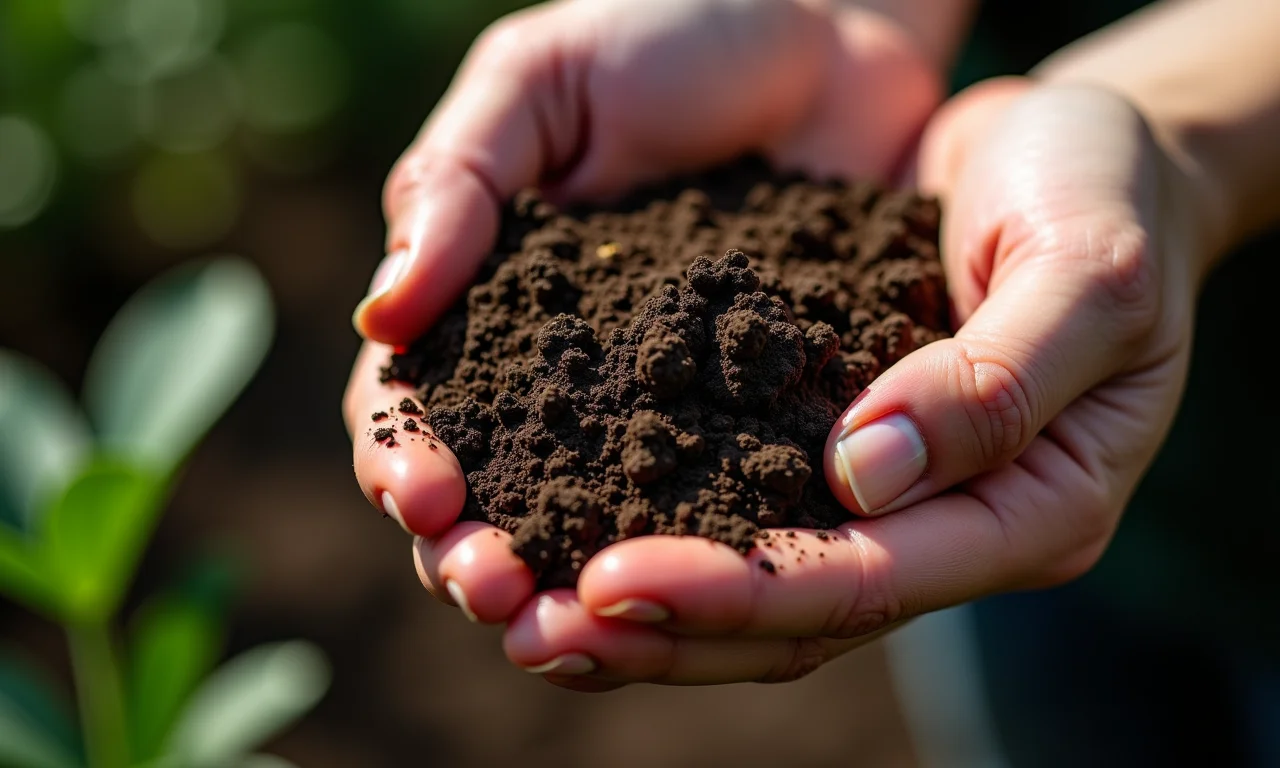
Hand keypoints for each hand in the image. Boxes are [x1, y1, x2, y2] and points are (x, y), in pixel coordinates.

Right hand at [345, 1, 944, 621]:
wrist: (827, 28)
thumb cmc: (667, 35)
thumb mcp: (540, 83)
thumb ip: (454, 183)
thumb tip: (380, 313)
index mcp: (485, 308)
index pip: (411, 407)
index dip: (404, 457)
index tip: (425, 492)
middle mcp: (564, 379)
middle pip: (494, 494)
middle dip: (478, 551)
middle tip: (494, 588)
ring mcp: (661, 408)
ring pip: (593, 525)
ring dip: (570, 584)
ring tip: (568, 626)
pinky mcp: (758, 419)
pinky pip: (719, 500)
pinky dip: (696, 555)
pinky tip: (696, 591)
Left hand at [497, 80, 1211, 689]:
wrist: (1079, 149)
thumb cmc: (1105, 196)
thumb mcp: (1084, 270)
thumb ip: (997, 380)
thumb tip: (866, 477)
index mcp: (1029, 510)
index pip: (868, 582)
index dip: (739, 591)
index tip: (610, 579)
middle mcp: (949, 526)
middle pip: (796, 617)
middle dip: (662, 629)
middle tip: (529, 625)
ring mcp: (892, 496)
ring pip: (756, 584)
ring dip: (642, 606)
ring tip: (518, 606)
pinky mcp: (832, 444)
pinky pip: (740, 504)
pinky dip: (655, 521)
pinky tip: (565, 517)